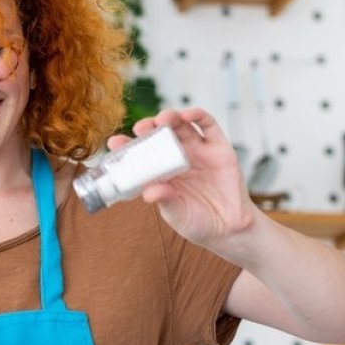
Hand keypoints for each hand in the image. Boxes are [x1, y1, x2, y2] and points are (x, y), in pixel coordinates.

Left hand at [109, 107, 257, 250]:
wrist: (230, 229)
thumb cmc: (197, 222)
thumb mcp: (176, 214)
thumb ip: (165, 200)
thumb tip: (149, 192)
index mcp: (161, 172)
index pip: (140, 153)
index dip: (127, 146)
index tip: (115, 143)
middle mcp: (177, 158)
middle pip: (159, 134)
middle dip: (148, 127)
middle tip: (141, 128)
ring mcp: (198, 151)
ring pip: (181, 125)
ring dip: (170, 116)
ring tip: (163, 120)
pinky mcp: (219, 148)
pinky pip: (208, 125)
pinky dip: (197, 115)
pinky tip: (188, 115)